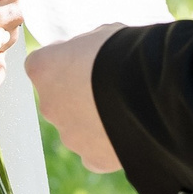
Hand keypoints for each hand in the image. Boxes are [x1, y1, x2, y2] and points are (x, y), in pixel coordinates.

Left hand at [26, 24, 122, 173]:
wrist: (150, 87)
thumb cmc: (123, 50)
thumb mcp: (101, 35)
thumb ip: (87, 49)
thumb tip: (91, 55)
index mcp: (42, 68)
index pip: (44, 66)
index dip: (68, 62)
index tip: (88, 60)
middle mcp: (48, 105)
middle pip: (59, 101)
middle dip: (79, 95)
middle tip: (110, 86)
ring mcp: (68, 135)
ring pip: (78, 128)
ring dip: (95, 120)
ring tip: (129, 106)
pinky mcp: (92, 158)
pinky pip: (95, 152)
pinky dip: (108, 144)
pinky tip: (131, 130)